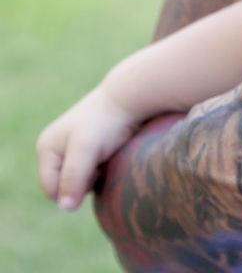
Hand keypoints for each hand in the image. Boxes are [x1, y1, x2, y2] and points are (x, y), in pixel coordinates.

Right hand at [37, 86, 136, 210]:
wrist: (131, 98)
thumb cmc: (107, 122)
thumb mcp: (87, 150)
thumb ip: (73, 177)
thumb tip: (65, 207)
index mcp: (46, 148)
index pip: (52, 190)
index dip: (74, 188)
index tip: (94, 168)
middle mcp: (54, 148)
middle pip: (64, 186)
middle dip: (83, 182)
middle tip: (100, 160)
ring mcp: (70, 147)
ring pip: (78, 180)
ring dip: (93, 175)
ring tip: (106, 154)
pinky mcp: (87, 146)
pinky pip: (90, 170)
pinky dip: (100, 167)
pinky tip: (110, 152)